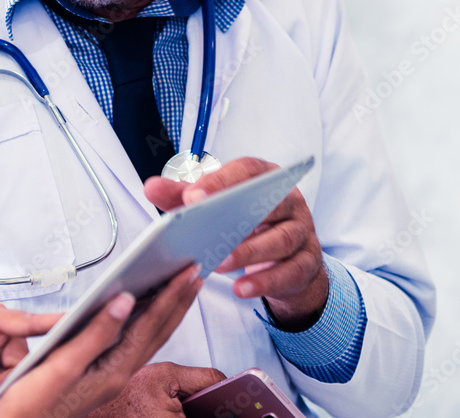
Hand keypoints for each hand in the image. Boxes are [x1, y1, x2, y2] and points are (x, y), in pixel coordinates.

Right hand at [0, 264, 202, 417]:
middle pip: (158, 332)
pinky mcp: (99, 374)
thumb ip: (95, 334)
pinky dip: (146, 322)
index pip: (149, 326)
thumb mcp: (61, 366)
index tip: (187, 273)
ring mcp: (110, 376)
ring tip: (181, 288)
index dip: (170, 297)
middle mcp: (118, 374)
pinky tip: (143, 311)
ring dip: (167, 311)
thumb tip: (124, 301)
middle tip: (196, 273)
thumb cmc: (30, 402)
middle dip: (179, 302)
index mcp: (113, 371)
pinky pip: (133, 343)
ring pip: (149, 338)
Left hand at [145, 157, 328, 329]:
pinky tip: (241, 288)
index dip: (220, 181)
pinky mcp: (307, 263)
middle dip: (238, 216)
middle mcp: (289, 201)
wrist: (285, 257)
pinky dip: (265, 281)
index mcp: (265, 177)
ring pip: (282, 239)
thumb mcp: (214, 205)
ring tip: (218, 263)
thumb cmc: (246, 221)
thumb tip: (151, 187)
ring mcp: (303, 231)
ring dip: (249, 252)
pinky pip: (290, 271)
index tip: (192, 196)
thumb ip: (182, 196)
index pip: (246, 171)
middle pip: (270, 203)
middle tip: (205, 232)